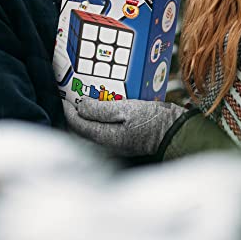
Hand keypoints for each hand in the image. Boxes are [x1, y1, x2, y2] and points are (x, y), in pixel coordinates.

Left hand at [63, 99, 184, 156]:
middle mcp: (107, 144)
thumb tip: (81, 106)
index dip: (69, 109)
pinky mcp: (124, 139)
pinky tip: (105, 107)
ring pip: (92, 129)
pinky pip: (104, 129)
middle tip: (74, 96)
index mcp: (105, 136)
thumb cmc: (154, 121)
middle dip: (76, 112)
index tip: (66, 96)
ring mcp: (116, 143)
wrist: (175, 132)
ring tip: (88, 99)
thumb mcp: (127, 109)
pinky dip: (100, 118)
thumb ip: (101, 109)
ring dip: (87, 115)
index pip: (77, 124)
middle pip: (82, 129)